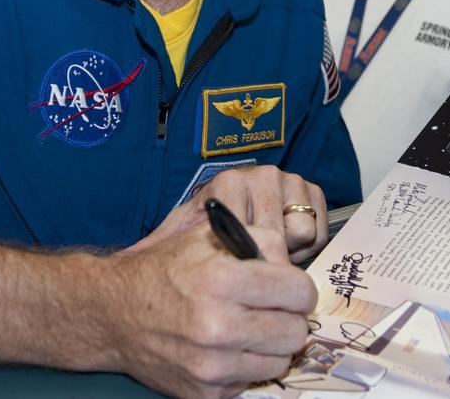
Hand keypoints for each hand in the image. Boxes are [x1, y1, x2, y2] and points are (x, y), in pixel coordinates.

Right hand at [102, 222, 315, 397]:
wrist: (114, 313)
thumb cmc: (165, 271)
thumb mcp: (207, 237)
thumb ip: (259, 240)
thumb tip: (294, 266)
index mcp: (221, 279)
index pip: (299, 292)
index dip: (299, 288)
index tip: (289, 289)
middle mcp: (216, 326)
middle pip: (295, 332)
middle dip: (289, 318)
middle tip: (272, 310)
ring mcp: (211, 365)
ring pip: (280, 362)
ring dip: (271, 346)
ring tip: (250, 328)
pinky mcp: (205, 393)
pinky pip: (252, 382)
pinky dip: (246, 366)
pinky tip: (227, 348)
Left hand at [129, 165, 328, 263]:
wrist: (230, 217)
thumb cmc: (203, 236)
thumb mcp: (177, 241)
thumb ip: (157, 248)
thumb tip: (129, 260)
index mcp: (228, 184)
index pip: (251, 232)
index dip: (248, 264)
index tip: (237, 274)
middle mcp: (261, 175)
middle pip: (282, 236)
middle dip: (271, 262)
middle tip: (254, 268)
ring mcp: (290, 180)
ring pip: (304, 232)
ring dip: (290, 252)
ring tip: (268, 254)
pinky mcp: (313, 190)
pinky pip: (320, 229)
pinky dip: (308, 245)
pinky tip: (289, 244)